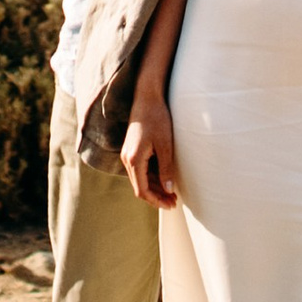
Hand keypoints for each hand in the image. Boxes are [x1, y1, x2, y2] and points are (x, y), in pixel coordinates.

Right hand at [122, 94, 180, 208]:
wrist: (146, 97)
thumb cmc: (157, 118)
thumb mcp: (165, 145)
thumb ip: (166, 169)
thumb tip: (168, 190)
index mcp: (133, 159)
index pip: (142, 190)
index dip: (156, 201)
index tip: (170, 204)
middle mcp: (127, 159)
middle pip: (140, 187)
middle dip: (157, 197)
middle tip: (174, 201)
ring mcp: (128, 154)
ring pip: (140, 179)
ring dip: (154, 188)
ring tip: (171, 193)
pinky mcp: (131, 150)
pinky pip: (139, 170)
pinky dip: (151, 178)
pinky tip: (164, 179)